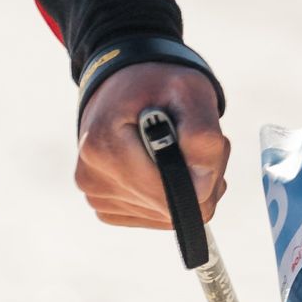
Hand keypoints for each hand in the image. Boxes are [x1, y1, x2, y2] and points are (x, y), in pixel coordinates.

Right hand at [73, 62, 228, 229]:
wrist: (126, 84)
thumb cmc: (158, 84)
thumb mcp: (190, 91)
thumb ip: (202, 135)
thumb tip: (202, 186)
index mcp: (103, 147)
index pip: (169, 194)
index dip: (204, 175)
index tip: (209, 146)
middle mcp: (91, 178)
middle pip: (172, 209)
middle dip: (198, 179)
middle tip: (195, 141)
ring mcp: (95, 196)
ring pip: (168, 216)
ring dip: (187, 185)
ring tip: (178, 147)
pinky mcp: (106, 207)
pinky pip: (157, 217)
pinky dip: (171, 194)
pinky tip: (165, 164)